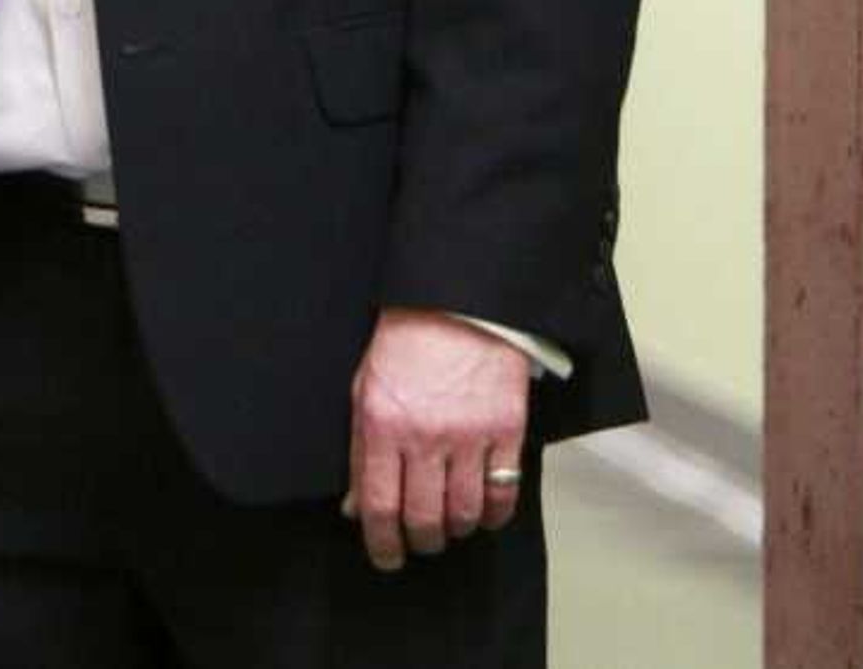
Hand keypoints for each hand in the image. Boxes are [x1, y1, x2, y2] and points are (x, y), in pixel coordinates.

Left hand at [340, 307, 530, 569]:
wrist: (456, 304)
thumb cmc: (403, 344)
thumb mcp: (363, 391)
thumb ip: (359, 450)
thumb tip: (355, 507)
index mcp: (382, 425)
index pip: (379, 506)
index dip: (382, 544)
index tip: (386, 558)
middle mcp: (425, 437)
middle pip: (423, 518)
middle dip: (420, 542)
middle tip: (420, 544)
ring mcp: (469, 436)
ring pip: (464, 512)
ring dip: (456, 530)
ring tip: (450, 526)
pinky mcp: (507, 431)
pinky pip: (504, 492)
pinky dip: (494, 514)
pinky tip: (484, 514)